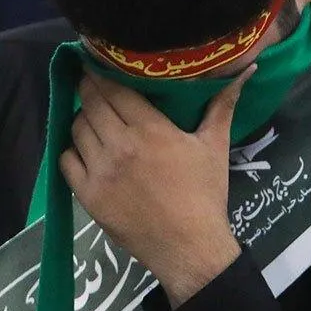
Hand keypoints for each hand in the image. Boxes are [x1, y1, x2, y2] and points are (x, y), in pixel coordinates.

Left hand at [60, 69, 248, 307]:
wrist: (188, 247)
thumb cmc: (204, 195)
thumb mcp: (215, 146)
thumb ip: (222, 105)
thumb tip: (245, 70)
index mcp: (150, 130)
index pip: (114, 89)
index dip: (100, 73)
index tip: (96, 64)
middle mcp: (119, 146)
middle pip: (91, 105)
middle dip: (87, 89)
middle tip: (88, 82)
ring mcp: (100, 172)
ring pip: (76, 131)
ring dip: (81, 118)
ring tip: (90, 116)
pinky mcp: (88, 196)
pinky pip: (66, 161)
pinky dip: (71, 150)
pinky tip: (82, 148)